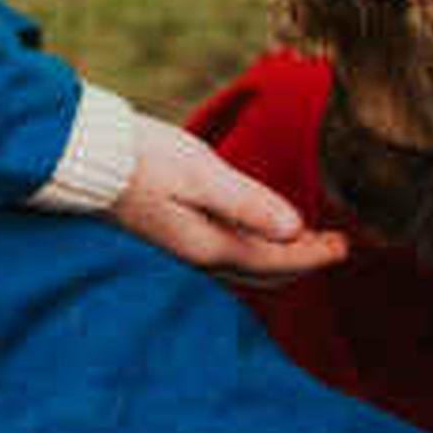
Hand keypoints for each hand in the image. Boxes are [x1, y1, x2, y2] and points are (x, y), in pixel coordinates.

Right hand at [109, 117, 350, 286]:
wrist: (85, 158)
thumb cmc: (142, 160)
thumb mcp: (200, 175)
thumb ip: (248, 203)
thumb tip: (295, 229)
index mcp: (210, 247)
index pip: (279, 262)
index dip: (316, 256)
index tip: (347, 245)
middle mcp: (200, 257)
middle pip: (266, 274)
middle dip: (304, 262)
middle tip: (338, 247)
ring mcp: (185, 249)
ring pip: (247, 268)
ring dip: (282, 259)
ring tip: (309, 240)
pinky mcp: (175, 234)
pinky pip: (229, 254)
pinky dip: (257, 249)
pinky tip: (261, 230)